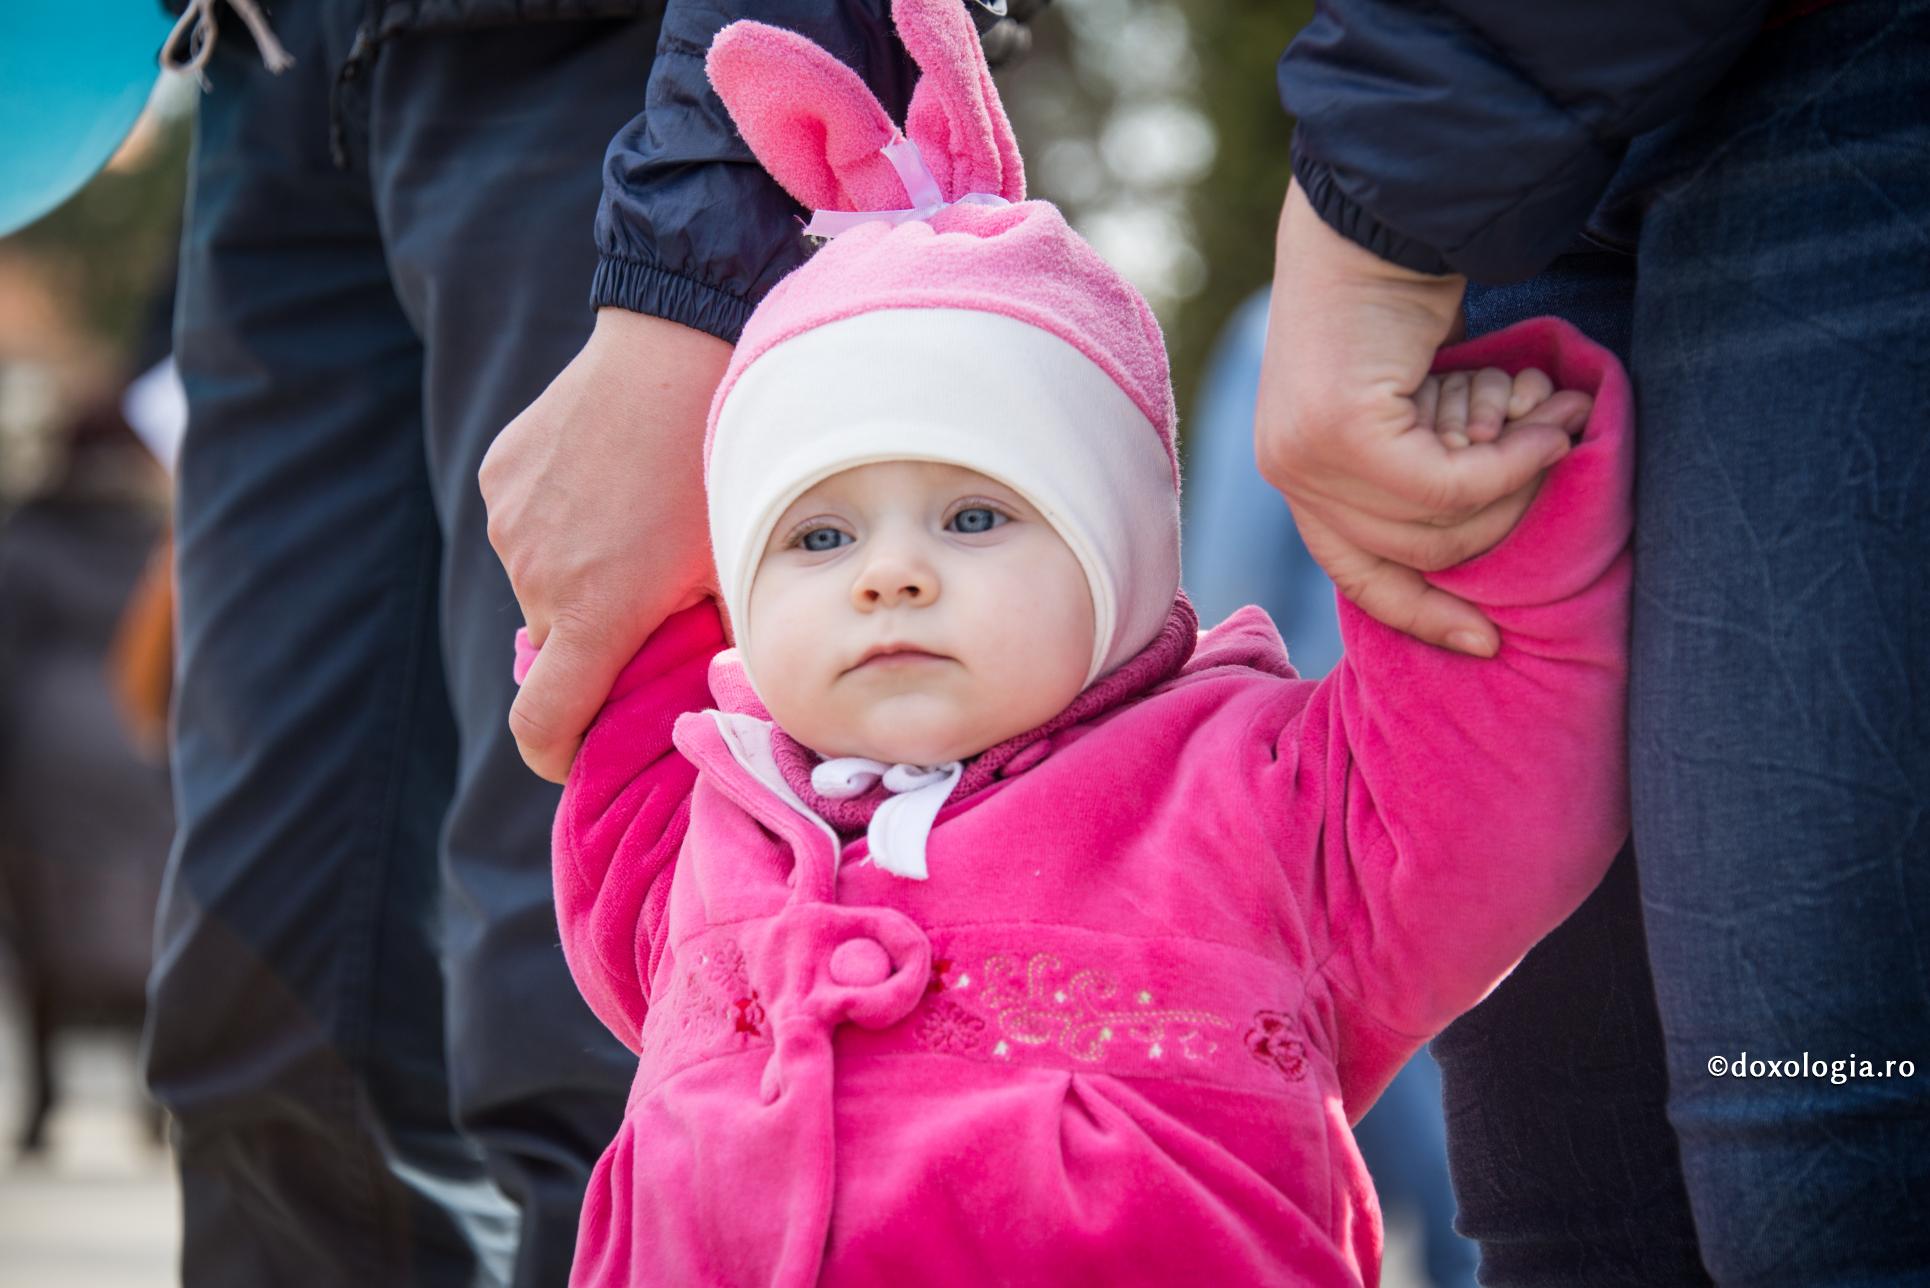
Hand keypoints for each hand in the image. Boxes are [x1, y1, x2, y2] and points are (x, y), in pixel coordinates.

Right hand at [481, 308, 730, 781]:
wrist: (675, 350)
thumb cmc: (721, 468)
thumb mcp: (734, 568)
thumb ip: (713, 643)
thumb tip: (715, 695)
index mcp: (597, 615)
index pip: (541, 724)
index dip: (557, 754)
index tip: (580, 753)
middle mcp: (539, 576)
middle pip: (555, 645)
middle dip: (595, 641)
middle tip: (653, 603)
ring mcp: (511, 524)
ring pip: (540, 582)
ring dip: (578, 576)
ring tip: (635, 526)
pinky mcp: (499, 476)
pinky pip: (525, 526)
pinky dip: (559, 525)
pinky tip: (608, 484)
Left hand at [1256, 182, 1581, 656]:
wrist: (1380, 214)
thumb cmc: (1402, 298)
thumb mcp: (1406, 401)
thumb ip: (1419, 465)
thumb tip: (1470, 537)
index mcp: (1296, 471)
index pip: (1356, 575)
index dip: (1423, 614)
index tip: (1485, 638)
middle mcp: (1287, 472)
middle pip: (1410, 557)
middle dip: (1496, 527)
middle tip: (1555, 463)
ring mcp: (1306, 457)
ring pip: (1434, 526)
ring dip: (1513, 486)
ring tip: (1558, 431)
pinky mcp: (1342, 436)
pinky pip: (1447, 486)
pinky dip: (1509, 462)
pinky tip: (1549, 424)